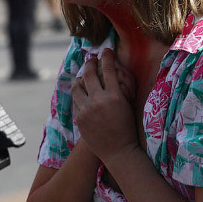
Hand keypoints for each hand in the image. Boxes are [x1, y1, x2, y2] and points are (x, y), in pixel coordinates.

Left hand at [71, 49, 138, 163]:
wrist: (118, 151)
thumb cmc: (127, 127)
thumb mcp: (127, 105)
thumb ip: (119, 88)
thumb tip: (111, 70)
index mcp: (116, 96)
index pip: (108, 69)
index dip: (107, 57)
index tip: (107, 50)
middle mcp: (99, 101)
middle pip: (89, 74)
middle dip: (90, 63)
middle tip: (92, 59)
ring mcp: (87, 109)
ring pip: (77, 86)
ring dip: (80, 77)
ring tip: (82, 74)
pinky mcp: (79, 117)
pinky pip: (75, 99)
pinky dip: (78, 93)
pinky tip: (80, 90)